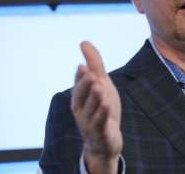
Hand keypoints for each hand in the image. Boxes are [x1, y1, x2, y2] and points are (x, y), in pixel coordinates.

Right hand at [71, 41, 122, 173]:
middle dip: (85, 86)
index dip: (80, 77)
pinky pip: (99, 124)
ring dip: (94, 99)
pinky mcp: (99, 134)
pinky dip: (102, 115)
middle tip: (91, 75)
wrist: (106, 142)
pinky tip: (106, 105)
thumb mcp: (101, 84)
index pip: (78, 85)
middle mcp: (81, 110)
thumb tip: (83, 42)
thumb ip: (94, 64)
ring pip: (91, 110)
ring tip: (99, 87)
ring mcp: (89, 123)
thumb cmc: (101, 109)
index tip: (83, 67)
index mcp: (79, 98)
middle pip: (81, 98)